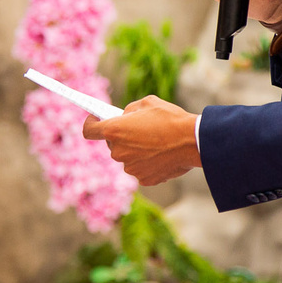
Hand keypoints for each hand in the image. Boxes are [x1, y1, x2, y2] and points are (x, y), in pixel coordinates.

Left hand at [81, 96, 199, 185]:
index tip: (95, 120)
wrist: (192, 141)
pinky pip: (141, 169)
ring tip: (155, 142)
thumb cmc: (170, 118)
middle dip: (122, 137)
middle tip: (139, 129)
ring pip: (128, 158)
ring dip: (135, 151)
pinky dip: (147, 163)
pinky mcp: (143, 179)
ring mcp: (130, 168)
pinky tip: (162, 155)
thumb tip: (123, 117)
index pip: (89, 131)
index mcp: (114, 131)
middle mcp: (118, 152)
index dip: (91, 124)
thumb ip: (129, 111)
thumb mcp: (147, 103)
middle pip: (112, 144)